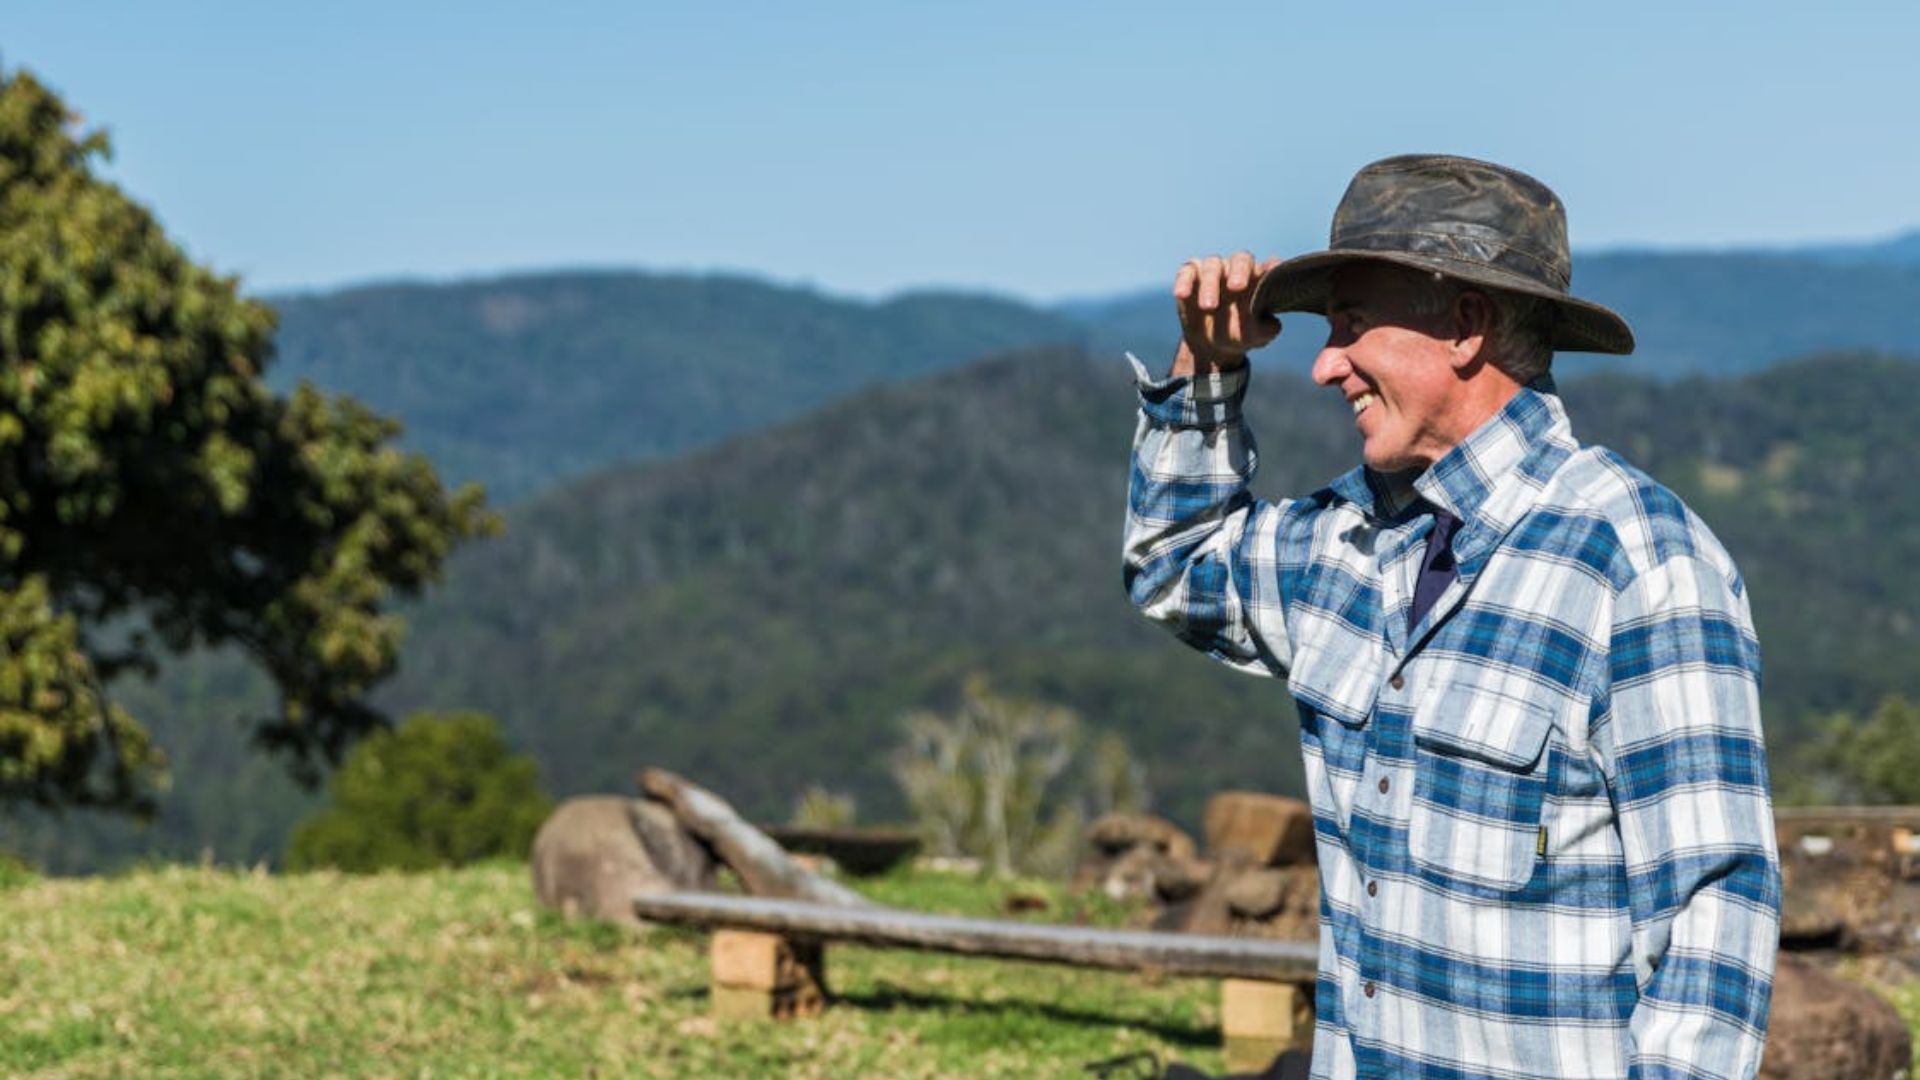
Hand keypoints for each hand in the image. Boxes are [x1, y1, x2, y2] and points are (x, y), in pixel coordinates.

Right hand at [1171, 251, 1281, 374]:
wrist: (1210, 344)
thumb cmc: (1239, 334)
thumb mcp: (1254, 337)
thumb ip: (1266, 330)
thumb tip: (1273, 324)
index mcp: (1260, 280)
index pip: (1270, 266)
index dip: (1273, 267)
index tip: (1273, 271)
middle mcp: (1238, 269)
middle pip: (1241, 259)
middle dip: (1239, 272)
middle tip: (1236, 288)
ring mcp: (1214, 270)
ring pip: (1212, 266)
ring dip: (1210, 284)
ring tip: (1207, 307)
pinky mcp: (1191, 275)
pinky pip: (1187, 272)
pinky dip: (1184, 281)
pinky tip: (1181, 294)